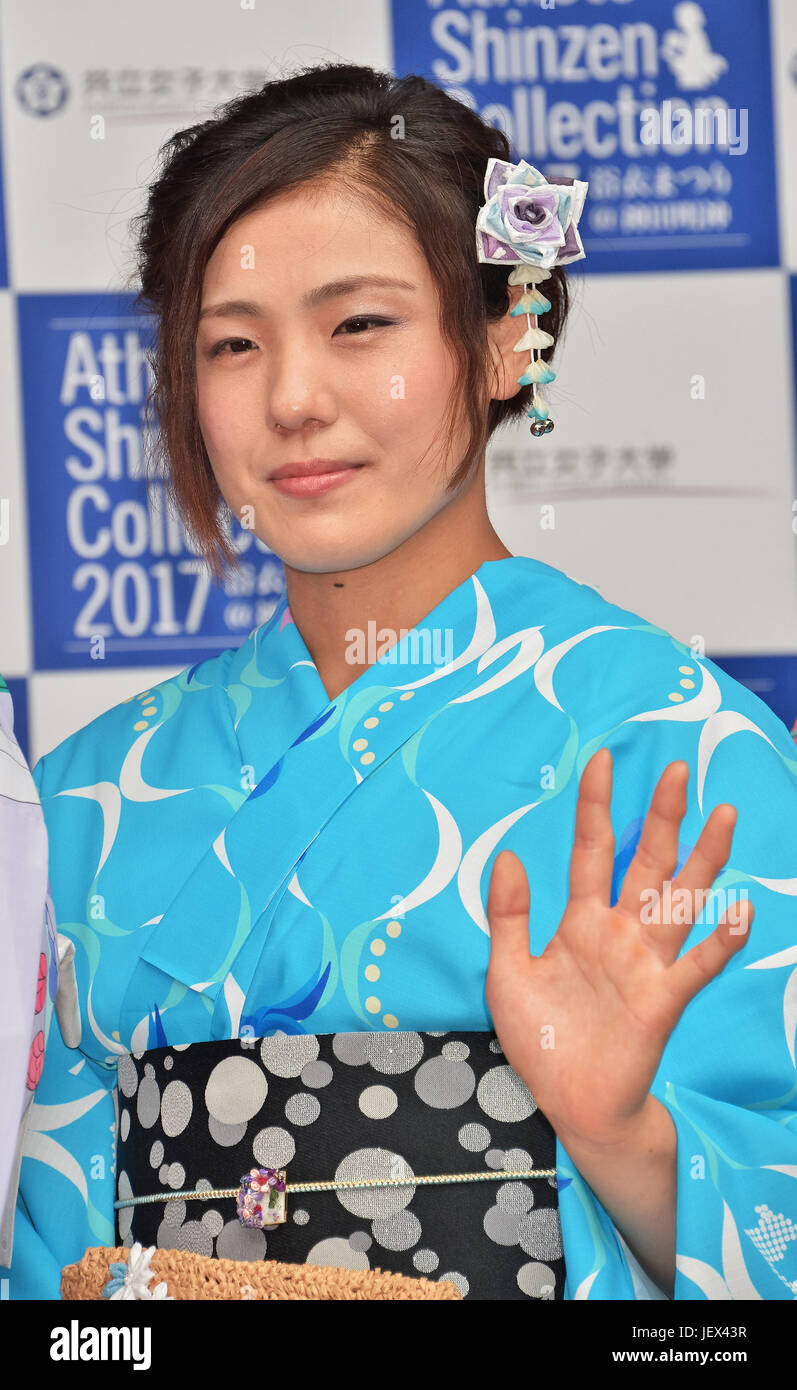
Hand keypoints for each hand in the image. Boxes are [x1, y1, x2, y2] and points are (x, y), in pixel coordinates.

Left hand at [484, 747, 752, 1152]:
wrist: (568, 1104)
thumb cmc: (541, 1039)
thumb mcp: (507, 972)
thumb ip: (508, 916)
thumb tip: (508, 855)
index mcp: (581, 921)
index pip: (591, 851)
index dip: (596, 806)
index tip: (601, 760)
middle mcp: (620, 932)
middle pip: (646, 863)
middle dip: (661, 817)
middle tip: (674, 770)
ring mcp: (646, 963)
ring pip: (680, 901)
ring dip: (704, 861)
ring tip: (723, 816)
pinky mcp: (662, 1000)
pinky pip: (696, 966)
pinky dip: (720, 942)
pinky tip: (741, 913)